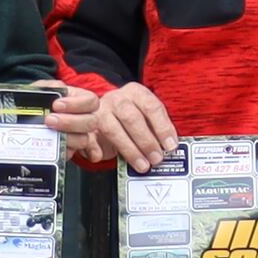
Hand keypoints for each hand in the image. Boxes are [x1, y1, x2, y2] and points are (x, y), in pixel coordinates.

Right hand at [66, 83, 181, 170]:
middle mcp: (117, 99)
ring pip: (112, 129)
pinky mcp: (87, 126)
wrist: (105, 115)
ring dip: (129, 150)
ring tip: (142, 165)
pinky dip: (94, 149)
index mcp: (136, 92)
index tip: (170, 146)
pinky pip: (89, 138)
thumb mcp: (148, 118)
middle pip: (131, 117)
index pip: (151, 106)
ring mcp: (100, 111)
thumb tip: (170, 147)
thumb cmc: (132, 119)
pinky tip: (100, 157)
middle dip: (146, 141)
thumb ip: (158, 130)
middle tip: (156, 158)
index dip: (162, 127)